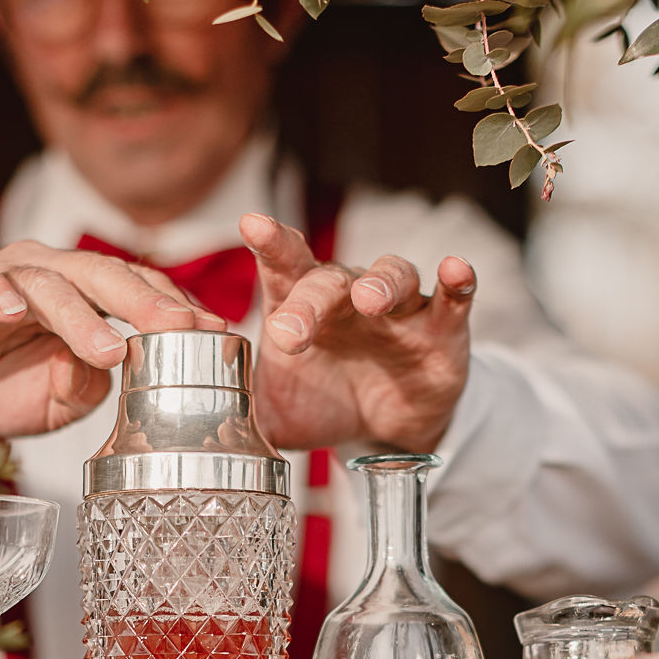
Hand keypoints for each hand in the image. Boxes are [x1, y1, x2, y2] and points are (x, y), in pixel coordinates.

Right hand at [0, 241, 222, 439]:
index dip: (176, 311)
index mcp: (85, 297)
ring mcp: (2, 274)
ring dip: (80, 316)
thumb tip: (104, 370)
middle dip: (146, 304)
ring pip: (48, 281)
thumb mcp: (58, 403)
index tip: (215, 335)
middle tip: (178, 330)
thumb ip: (88, 388)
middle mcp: (50, 275)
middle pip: (105, 277)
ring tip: (107, 349)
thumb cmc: (0, 385)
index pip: (139, 293)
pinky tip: (10, 311)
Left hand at [239, 213, 474, 452]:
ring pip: (393, 276)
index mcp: (301, 305)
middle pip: (331, 280)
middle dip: (311, 301)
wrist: (383, 430)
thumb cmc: (323, 403)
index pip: (283, 266)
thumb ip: (242, 416)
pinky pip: (454, 299)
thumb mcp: (278, 415)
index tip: (250, 224)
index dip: (269, 242)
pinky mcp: (441, 330)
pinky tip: (456, 270)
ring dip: (381, 283)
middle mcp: (348, 297)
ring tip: (370, 300)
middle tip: (291, 331)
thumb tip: (201, 434)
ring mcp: (398, 309)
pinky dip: (458, 283)